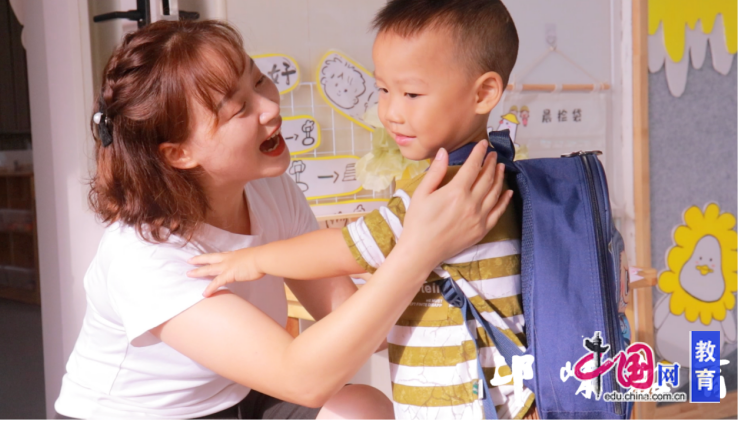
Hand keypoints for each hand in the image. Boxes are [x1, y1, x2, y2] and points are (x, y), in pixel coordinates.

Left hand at [187, 248, 264, 296]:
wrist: (262, 258)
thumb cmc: (262, 258)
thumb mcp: (254, 257)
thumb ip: (249, 261)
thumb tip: (252, 265)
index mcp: (234, 254)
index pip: (220, 255)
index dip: (212, 256)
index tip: (205, 256)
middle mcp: (228, 259)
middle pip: (209, 258)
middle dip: (199, 260)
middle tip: (189, 260)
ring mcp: (227, 266)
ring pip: (208, 269)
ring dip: (198, 271)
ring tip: (188, 274)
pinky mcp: (229, 275)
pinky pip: (216, 283)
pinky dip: (210, 288)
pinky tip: (204, 294)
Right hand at [399, 140, 512, 267]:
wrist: (421, 251)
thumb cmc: (417, 222)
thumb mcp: (421, 193)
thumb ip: (435, 172)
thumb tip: (443, 152)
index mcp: (456, 192)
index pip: (473, 166)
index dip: (479, 153)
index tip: (482, 144)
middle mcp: (471, 203)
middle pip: (487, 178)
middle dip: (491, 163)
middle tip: (493, 154)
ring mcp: (479, 217)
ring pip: (495, 192)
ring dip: (499, 177)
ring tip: (501, 167)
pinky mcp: (482, 230)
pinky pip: (498, 212)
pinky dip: (504, 200)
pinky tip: (508, 192)